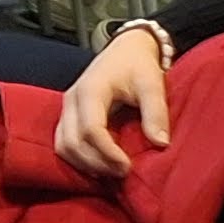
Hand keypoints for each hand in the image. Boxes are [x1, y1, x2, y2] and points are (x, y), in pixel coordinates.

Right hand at [56, 27, 174, 178]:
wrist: (126, 49)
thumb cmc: (138, 66)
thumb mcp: (152, 84)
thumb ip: (156, 112)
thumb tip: (160, 143)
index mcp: (91, 90)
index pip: (90, 129)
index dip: (107, 153)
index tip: (128, 167)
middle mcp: (71, 100)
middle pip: (72, 142)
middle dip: (96, 163)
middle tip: (123, 173)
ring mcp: (66, 108)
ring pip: (63, 145)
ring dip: (84, 164)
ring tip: (112, 173)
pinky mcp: (67, 115)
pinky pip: (63, 143)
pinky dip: (78, 158)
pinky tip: (100, 166)